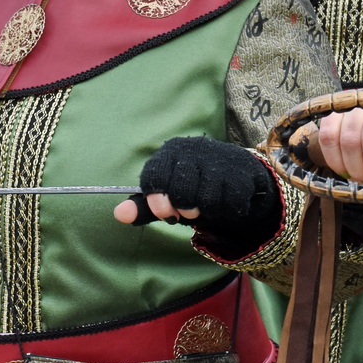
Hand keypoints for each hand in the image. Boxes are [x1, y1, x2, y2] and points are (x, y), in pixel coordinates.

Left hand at [114, 136, 280, 234]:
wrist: (237, 174)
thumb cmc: (195, 186)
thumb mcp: (167, 196)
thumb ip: (144, 207)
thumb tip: (119, 215)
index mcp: (170, 151)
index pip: (155, 176)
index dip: (157, 201)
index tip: (165, 213)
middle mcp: (195, 148)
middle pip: (182, 191)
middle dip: (185, 209)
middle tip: (190, 209)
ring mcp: (221, 157)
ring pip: (207, 200)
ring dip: (208, 211)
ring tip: (209, 204)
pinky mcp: (243, 170)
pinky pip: (231, 203)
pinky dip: (228, 210)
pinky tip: (227, 201)